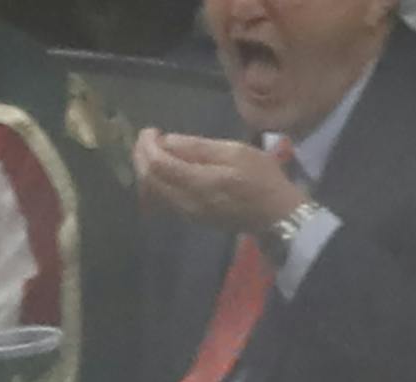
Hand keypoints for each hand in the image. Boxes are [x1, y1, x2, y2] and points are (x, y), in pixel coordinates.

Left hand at [134, 127, 306, 235]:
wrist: (274, 215)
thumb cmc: (261, 177)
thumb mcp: (236, 152)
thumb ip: (199, 147)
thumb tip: (168, 141)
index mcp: (199, 182)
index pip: (157, 165)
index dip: (147, 146)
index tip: (149, 130)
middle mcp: (185, 201)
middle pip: (148, 179)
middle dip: (141, 156)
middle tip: (146, 138)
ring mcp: (184, 212)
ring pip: (151, 191)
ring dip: (145, 169)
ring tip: (151, 150)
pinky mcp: (188, 217)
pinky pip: (160, 199)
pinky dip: (154, 182)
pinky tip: (161, 169)